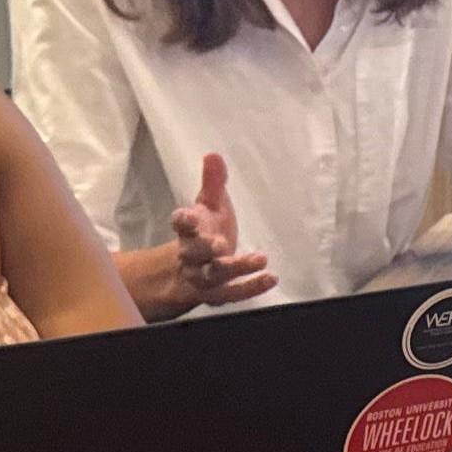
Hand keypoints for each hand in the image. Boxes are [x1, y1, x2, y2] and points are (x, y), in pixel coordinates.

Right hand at [122, 153, 274, 320]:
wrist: (189, 270)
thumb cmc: (205, 230)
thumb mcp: (209, 205)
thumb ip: (213, 182)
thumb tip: (213, 155)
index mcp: (187, 229)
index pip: (180, 223)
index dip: (184, 221)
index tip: (190, 217)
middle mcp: (190, 254)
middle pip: (193, 252)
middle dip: (205, 248)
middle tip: (221, 244)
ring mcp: (201, 277)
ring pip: (212, 275)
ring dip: (234, 268)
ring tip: (259, 259)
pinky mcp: (215, 295)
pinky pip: (231, 294)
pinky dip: (251, 287)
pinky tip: (270, 278)